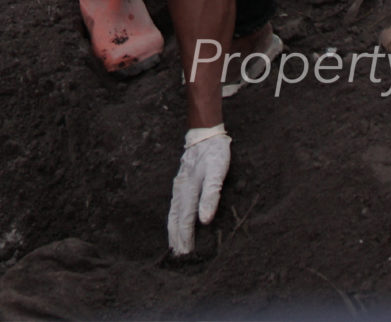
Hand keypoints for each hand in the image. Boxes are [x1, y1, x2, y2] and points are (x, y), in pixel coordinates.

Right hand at [167, 126, 231, 256]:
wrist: (205, 134)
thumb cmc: (214, 153)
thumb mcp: (217, 172)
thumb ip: (211, 195)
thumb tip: (205, 220)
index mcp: (188, 190)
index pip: (186, 220)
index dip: (186, 237)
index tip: (187, 253)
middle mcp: (180, 190)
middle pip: (176, 219)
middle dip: (177, 238)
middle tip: (179, 257)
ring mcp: (178, 186)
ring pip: (173, 213)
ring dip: (173, 230)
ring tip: (174, 246)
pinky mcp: (180, 183)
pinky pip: (175, 206)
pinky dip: (174, 219)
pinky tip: (176, 223)